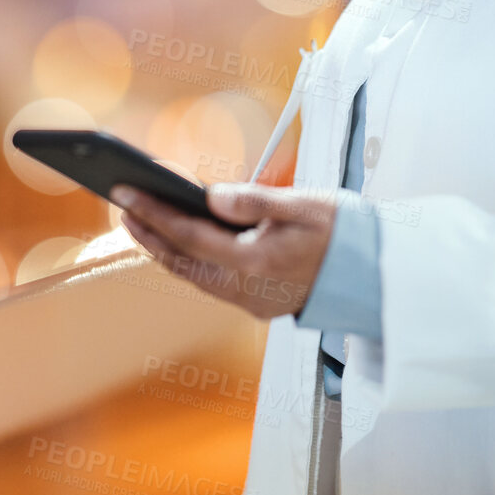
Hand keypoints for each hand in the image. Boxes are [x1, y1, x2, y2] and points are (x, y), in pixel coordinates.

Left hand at [110, 182, 337, 318]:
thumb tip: (211, 196)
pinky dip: (188, 260)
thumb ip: (255, 201)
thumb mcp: (303, 205)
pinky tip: (180, 242)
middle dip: (147, 232)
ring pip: (193, 275)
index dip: (153, 212)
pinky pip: (209, 282)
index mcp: (254, 263)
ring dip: (164, 248)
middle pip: (181, 261)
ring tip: (141, 220)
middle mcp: (245, 288)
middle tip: (121, 203)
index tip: (126, 191)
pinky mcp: (256, 303)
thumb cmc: (344, 234)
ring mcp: (250, 301)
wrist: (374, 275)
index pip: (189, 235)